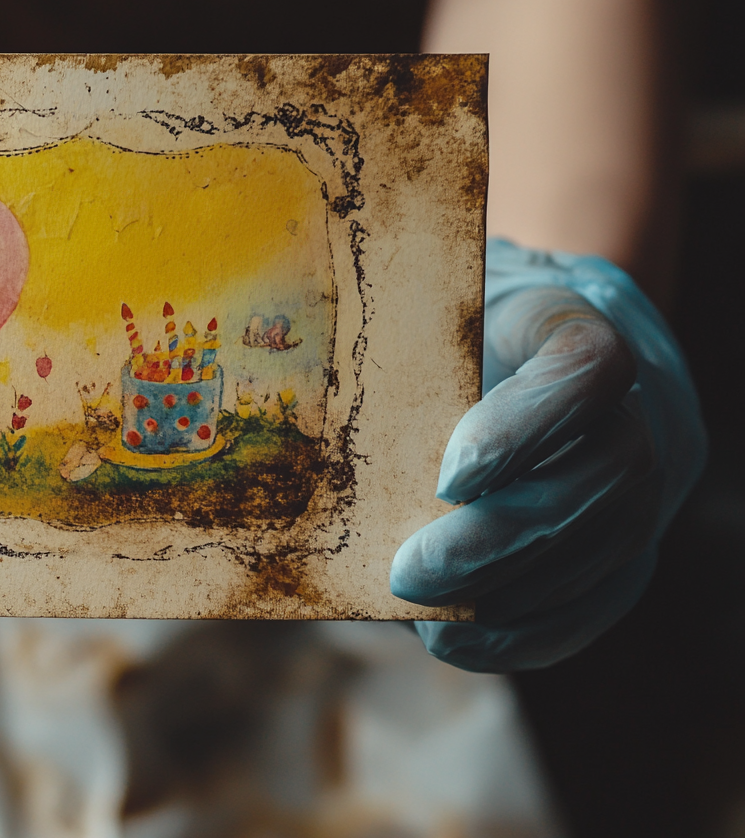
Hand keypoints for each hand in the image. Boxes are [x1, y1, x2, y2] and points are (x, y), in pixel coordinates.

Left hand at [390, 239, 706, 671]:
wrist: (523, 354)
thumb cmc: (448, 334)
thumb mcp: (417, 311)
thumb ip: (383, 348)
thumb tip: (304, 432)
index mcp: (576, 321)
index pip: (589, 364)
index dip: (527, 425)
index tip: (447, 478)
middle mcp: (637, 403)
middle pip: (610, 473)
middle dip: (502, 536)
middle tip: (408, 573)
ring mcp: (647, 483)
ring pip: (608, 545)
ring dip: (508, 590)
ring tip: (417, 605)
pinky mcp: (628, 549)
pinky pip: (599, 602)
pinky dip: (525, 632)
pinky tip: (454, 640)